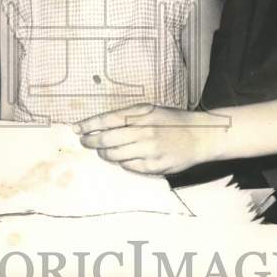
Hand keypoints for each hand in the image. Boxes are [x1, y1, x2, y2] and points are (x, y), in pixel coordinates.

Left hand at [75, 103, 227, 174]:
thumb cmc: (172, 121)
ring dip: (104, 153)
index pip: (108, 119)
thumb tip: (101, 125)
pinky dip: (122, 162)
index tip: (77, 129)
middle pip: (107, 139)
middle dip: (91, 141)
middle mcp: (144, 131)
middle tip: (85, 142)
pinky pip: (129, 166)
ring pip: (115, 155)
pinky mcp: (154, 166)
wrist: (200, 136)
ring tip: (102, 151)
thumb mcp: (151, 110)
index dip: (89, 125)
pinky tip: (123, 158)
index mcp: (142, 114)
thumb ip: (128, 116)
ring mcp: (149, 150)